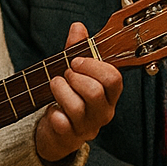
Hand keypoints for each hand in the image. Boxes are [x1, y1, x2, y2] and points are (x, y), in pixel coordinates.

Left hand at [33, 22, 121, 163]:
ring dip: (60, 90)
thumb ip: (77, 49)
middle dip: (74, 77)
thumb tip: (78, 27)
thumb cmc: (70, 97)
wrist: (58, 132)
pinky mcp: (70, 138)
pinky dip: (54, 114)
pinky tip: (52, 110)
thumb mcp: (74, 72)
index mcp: (110, 94)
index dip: (93, 66)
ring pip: (77, 107)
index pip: (113, 79)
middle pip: (95, 92)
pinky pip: (62, 124)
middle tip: (65, 74)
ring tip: (54, 85)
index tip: (76, 61)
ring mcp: (88, 127)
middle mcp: (103, 112)